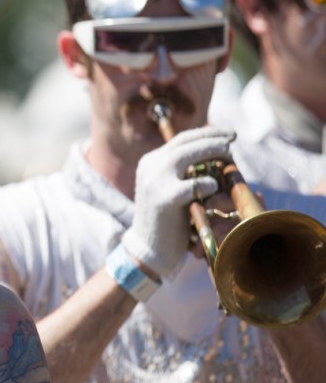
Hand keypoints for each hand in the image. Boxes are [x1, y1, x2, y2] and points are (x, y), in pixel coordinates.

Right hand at [122, 126, 234, 278]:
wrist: (148, 248)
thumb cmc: (168, 219)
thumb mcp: (171, 188)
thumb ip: (185, 171)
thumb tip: (216, 152)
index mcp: (151, 163)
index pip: (180, 140)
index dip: (205, 133)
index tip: (226, 134)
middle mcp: (150, 167)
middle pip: (184, 142)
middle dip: (212, 137)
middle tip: (233, 137)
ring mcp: (154, 182)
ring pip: (185, 155)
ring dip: (211, 151)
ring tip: (229, 154)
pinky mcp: (163, 199)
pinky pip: (192, 185)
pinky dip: (207, 183)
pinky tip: (215, 186)